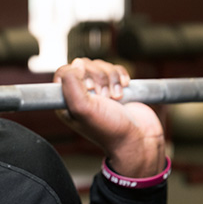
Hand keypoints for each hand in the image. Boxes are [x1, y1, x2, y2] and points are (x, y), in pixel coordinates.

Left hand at [55, 58, 164, 177]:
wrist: (138, 139)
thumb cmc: (110, 130)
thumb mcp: (83, 109)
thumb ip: (71, 84)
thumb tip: (75, 64)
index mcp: (66, 101)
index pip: (64, 72)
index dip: (79, 75)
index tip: (90, 90)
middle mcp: (80, 94)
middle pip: (83, 65)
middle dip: (98, 78)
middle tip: (105, 97)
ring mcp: (98, 90)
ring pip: (100, 66)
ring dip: (111, 79)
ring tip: (115, 97)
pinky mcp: (114, 87)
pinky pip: (115, 69)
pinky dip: (121, 77)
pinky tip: (123, 90)